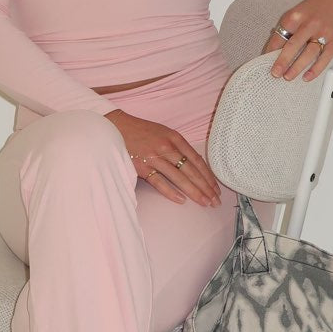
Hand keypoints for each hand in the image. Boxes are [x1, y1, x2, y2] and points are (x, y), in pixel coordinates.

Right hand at [104, 111, 222, 207]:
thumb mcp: (164, 133)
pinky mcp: (141, 167)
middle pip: (191, 171)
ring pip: (179, 178)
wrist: (117, 128)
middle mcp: (167, 148)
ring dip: (194, 192)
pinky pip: (159, 182)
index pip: (197, 160)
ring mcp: (154, 158)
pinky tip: (182, 200)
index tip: (216, 189)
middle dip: (206, 187)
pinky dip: (171, 192)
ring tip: (204, 203)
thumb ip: (179, 147)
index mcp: (175, 138)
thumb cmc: (142, 132)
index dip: (208, 176)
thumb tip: (195, 165)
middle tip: (215, 201)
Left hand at [260, 0, 332, 81]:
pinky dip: (315, 69)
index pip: (280, 36)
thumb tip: (274, 49)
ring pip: (308, 54)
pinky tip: (307, 76)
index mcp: (296, 16)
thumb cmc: (315, 9)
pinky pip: (325, 58)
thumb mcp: (298, 13)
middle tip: (275, 73)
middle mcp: (310, 24)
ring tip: (288, 77)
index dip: (271, 50)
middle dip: (282, 61)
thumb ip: (287, 29)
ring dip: (297, 68)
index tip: (265, 60)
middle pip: (293, 46)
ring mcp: (324, 32)